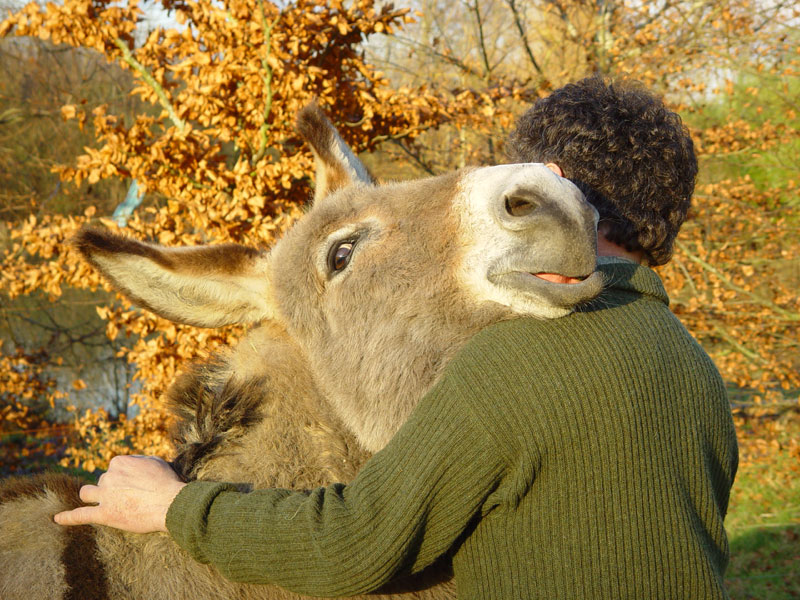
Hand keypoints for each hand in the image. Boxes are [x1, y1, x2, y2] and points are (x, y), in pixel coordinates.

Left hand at [54, 455, 186, 532]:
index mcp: (119, 462)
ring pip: (88, 493)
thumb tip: (132, 465)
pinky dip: (68, 517)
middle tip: (131, 497)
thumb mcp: (155, 462)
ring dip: (93, 496)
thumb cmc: (167, 482)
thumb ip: (139, 461)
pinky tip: (57, 519)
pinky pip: (80, 515)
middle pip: (102, 481)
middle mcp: (109, 476)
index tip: (136, 483)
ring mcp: (105, 496)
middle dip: (112, 487)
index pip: (114, 467)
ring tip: (102, 502)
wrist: (170, 503)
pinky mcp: (105, 514)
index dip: (125, 476)